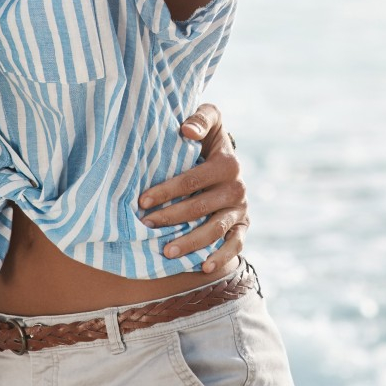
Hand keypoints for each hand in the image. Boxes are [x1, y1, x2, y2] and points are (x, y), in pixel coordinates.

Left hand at [138, 102, 247, 273]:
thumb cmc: (208, 135)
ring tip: (166, 251)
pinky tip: (203, 266)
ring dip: (190, 242)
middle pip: (200, 207)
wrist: (227, 153)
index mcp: (227, 163)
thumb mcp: (210, 119)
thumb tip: (186, 130)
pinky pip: (236, 245)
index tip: (142, 200)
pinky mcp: (244, 225)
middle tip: (146, 225)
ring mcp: (241, 209)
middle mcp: (237, 188)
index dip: (166, 191)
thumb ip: (200, 119)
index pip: (192, 180)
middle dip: (171, 218)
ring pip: (215, 230)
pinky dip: (222, 257)